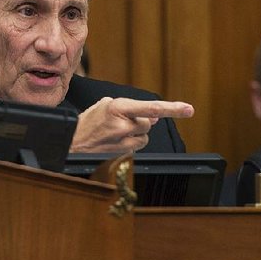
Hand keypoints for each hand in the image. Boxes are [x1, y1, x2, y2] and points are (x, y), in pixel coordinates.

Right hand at [70, 97, 193, 152]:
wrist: (72, 142)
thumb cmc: (89, 121)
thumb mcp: (107, 105)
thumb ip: (133, 108)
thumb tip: (156, 117)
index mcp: (118, 107)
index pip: (152, 108)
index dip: (172, 108)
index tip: (189, 109)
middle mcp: (122, 124)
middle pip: (148, 123)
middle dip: (140, 122)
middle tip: (123, 121)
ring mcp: (122, 141)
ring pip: (144, 136)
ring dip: (136, 133)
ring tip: (116, 132)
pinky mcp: (122, 154)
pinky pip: (137, 147)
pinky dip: (132, 143)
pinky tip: (116, 141)